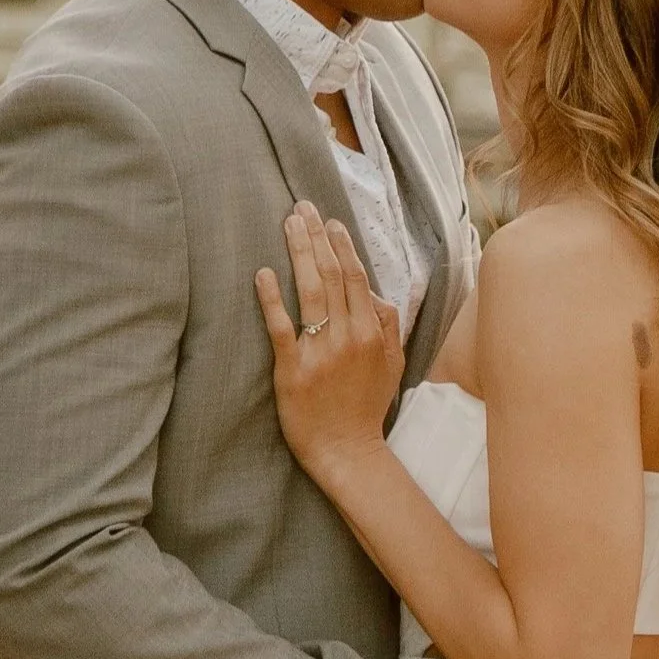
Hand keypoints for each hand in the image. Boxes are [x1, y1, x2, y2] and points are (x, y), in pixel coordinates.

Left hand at [254, 201, 402, 480]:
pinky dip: (272, 298)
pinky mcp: (293, 369)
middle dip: (316, 238)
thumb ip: (389, 327)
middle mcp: (348, 336)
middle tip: (301, 208)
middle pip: (333, 275)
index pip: (357, 278)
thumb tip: (380, 295)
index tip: (329, 222)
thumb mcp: (394, 365)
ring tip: (287, 225)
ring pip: (311, 291)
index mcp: (372, 333)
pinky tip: (264, 273)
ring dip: (299, 253)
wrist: (347, 450)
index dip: (342, 246)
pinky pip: (281, 327)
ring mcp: (320, 352)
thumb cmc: (367, 407)